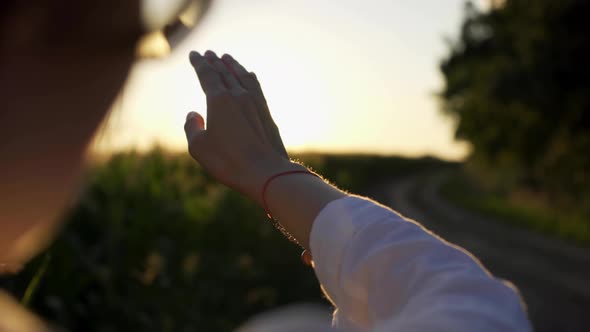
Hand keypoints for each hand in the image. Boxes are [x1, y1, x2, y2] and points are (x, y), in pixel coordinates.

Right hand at [184, 51, 301, 203]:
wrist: (266, 172)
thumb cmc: (229, 161)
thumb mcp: (199, 147)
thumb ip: (192, 127)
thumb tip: (194, 114)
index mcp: (219, 100)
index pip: (207, 74)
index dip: (199, 63)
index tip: (195, 54)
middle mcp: (239, 95)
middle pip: (224, 72)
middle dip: (214, 61)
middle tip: (208, 54)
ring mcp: (256, 103)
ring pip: (242, 76)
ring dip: (233, 65)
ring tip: (227, 58)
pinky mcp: (267, 113)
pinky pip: (256, 87)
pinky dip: (249, 77)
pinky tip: (249, 76)